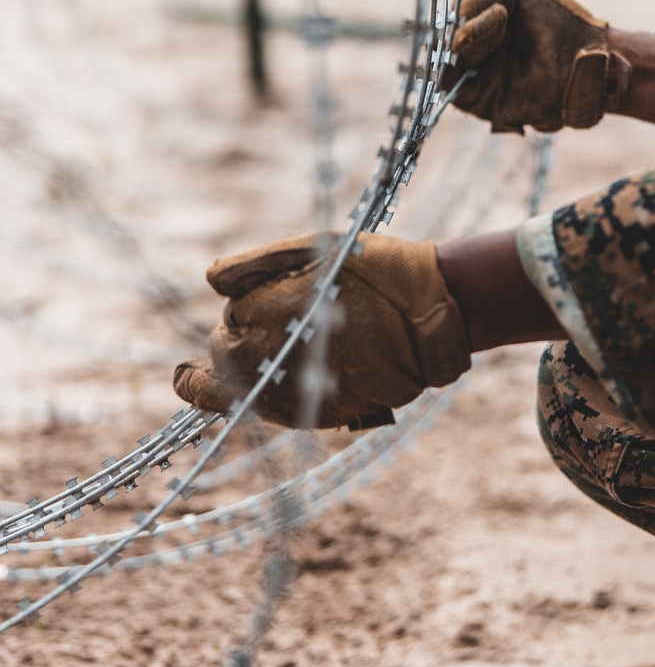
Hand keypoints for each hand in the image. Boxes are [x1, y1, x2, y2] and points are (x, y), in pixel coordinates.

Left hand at [173, 232, 470, 429]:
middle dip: (238, 339)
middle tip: (276, 323)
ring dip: (249, 372)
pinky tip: (295, 375)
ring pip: (238, 394)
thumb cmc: (375, 271)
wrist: (432, 317)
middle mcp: (271, 360)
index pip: (229, 317)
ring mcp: (292, 395)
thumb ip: (254, 265)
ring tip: (287, 349)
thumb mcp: (314, 249)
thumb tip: (211, 281)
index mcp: (267, 314)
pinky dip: (272, 395)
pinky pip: (271, 413)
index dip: (246, 305)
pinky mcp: (315, 418)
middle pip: (224, 358)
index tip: (270, 297)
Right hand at [445, 0, 630, 132]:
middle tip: (501, 6)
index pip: (462, 2)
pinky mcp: (476, 98)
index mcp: (487, 18)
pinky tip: (463, 46)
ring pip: (448, 48)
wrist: (588, 59)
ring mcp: (476, 71)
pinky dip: (447, 64)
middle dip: (472, 8)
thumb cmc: (564, 24)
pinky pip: (446, 82)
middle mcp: (478, 44)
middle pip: (450, 23)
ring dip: (471, 30)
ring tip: (499, 17)